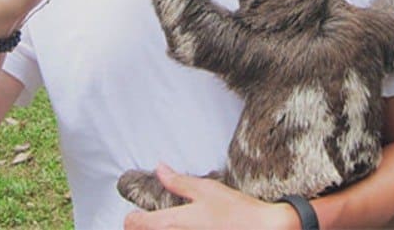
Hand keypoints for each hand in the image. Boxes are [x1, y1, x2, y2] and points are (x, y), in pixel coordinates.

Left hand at [123, 164, 301, 229]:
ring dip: (160, 229)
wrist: (260, 229)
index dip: (133, 215)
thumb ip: (178, 181)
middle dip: (143, 226)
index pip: (134, 223)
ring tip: (175, 221)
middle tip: (153, 217)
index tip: (139, 210)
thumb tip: (160, 169)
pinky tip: (190, 226)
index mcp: (170, 223)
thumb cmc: (235, 210)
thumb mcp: (206, 189)